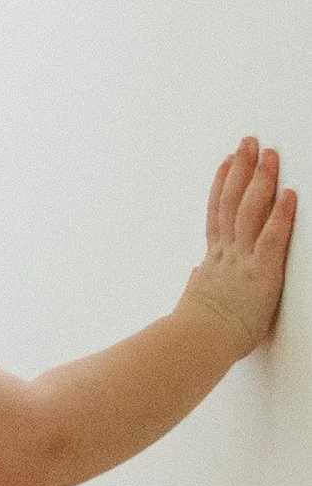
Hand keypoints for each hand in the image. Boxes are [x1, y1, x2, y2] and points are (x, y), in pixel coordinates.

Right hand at [181, 138, 294, 355]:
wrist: (200, 342)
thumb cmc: (199, 330)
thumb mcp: (196, 301)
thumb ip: (198, 282)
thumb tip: (196, 275)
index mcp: (214, 260)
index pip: (218, 213)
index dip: (222, 185)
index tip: (226, 163)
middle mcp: (227, 253)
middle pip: (233, 201)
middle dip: (242, 169)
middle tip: (249, 142)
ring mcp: (243, 260)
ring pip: (250, 210)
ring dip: (260, 179)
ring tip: (269, 154)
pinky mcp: (262, 272)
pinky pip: (273, 237)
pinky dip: (281, 214)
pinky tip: (289, 194)